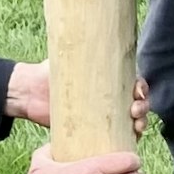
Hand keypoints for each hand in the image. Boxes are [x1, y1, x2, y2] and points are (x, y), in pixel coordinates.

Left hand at [5, 61, 151, 134]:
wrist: (29, 94)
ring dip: (141, 123)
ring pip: (132, 120)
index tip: (137, 92)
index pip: (134, 82)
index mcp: (108, 78)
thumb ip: (78, 49)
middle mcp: (110, 96)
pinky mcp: (95, 131)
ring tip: (136, 126)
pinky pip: (117, 138)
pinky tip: (132, 140)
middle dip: (144, 107)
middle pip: (138, 102)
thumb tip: (88, 33)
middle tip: (135, 111)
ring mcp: (104, 115)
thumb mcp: (66, 57)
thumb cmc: (48, 72)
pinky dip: (129, 139)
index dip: (142, 88)